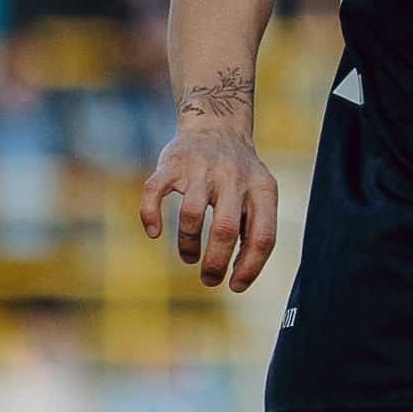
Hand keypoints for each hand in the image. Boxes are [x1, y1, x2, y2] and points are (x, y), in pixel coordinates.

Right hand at [140, 125, 281, 291]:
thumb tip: (240, 276)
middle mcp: (233, 177)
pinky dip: (150, 215)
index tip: (235, 286)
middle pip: (225, 229)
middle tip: (209, 280)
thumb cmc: (240, 175)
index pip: (262, 236)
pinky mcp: (172, 163)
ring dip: (188, 244)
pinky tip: (154, 232)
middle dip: (215, 263)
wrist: (217, 125)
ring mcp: (201, 168)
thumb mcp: (260, 195)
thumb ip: (255, 229)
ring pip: (191, 214)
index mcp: (261, 189)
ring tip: (189, 256)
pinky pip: (154, 191)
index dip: (250, 267)